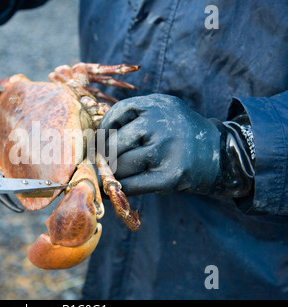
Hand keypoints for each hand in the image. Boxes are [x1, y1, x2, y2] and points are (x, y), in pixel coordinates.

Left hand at [99, 94, 220, 195]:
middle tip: (101, 163)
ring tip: (109, 175)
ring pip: (121, 165)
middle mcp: (161, 124)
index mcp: (158, 104)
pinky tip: (112, 190)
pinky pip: (131, 185)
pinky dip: (117, 189)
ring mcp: (166, 150)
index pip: (119, 112)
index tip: (99, 140)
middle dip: (104, 156)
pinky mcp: (169, 176)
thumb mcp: (165, 112)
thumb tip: (96, 137)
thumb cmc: (182, 134)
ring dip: (111, 173)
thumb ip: (136, 116)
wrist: (222, 154)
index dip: (104, 128)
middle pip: (115, 143)